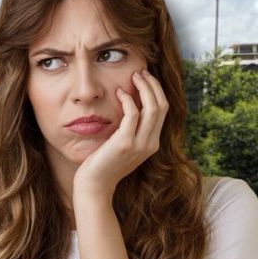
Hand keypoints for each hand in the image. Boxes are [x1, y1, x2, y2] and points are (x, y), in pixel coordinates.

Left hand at [73, 69, 167, 199]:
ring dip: (145, 88)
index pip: (163, 111)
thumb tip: (129, 106)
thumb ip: (129, 130)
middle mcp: (150, 143)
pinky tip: (119, 93)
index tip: (145, 78)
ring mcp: (140, 144)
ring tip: (134, 76)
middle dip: (153, 85)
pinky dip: (128, 100)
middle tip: (141, 72)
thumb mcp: (122, 146)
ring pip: (153, 107)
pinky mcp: (125, 143)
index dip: (157, 91)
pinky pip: (133, 114)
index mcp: (152, 143)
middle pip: (162, 106)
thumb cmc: (103, 165)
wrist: (94, 186)